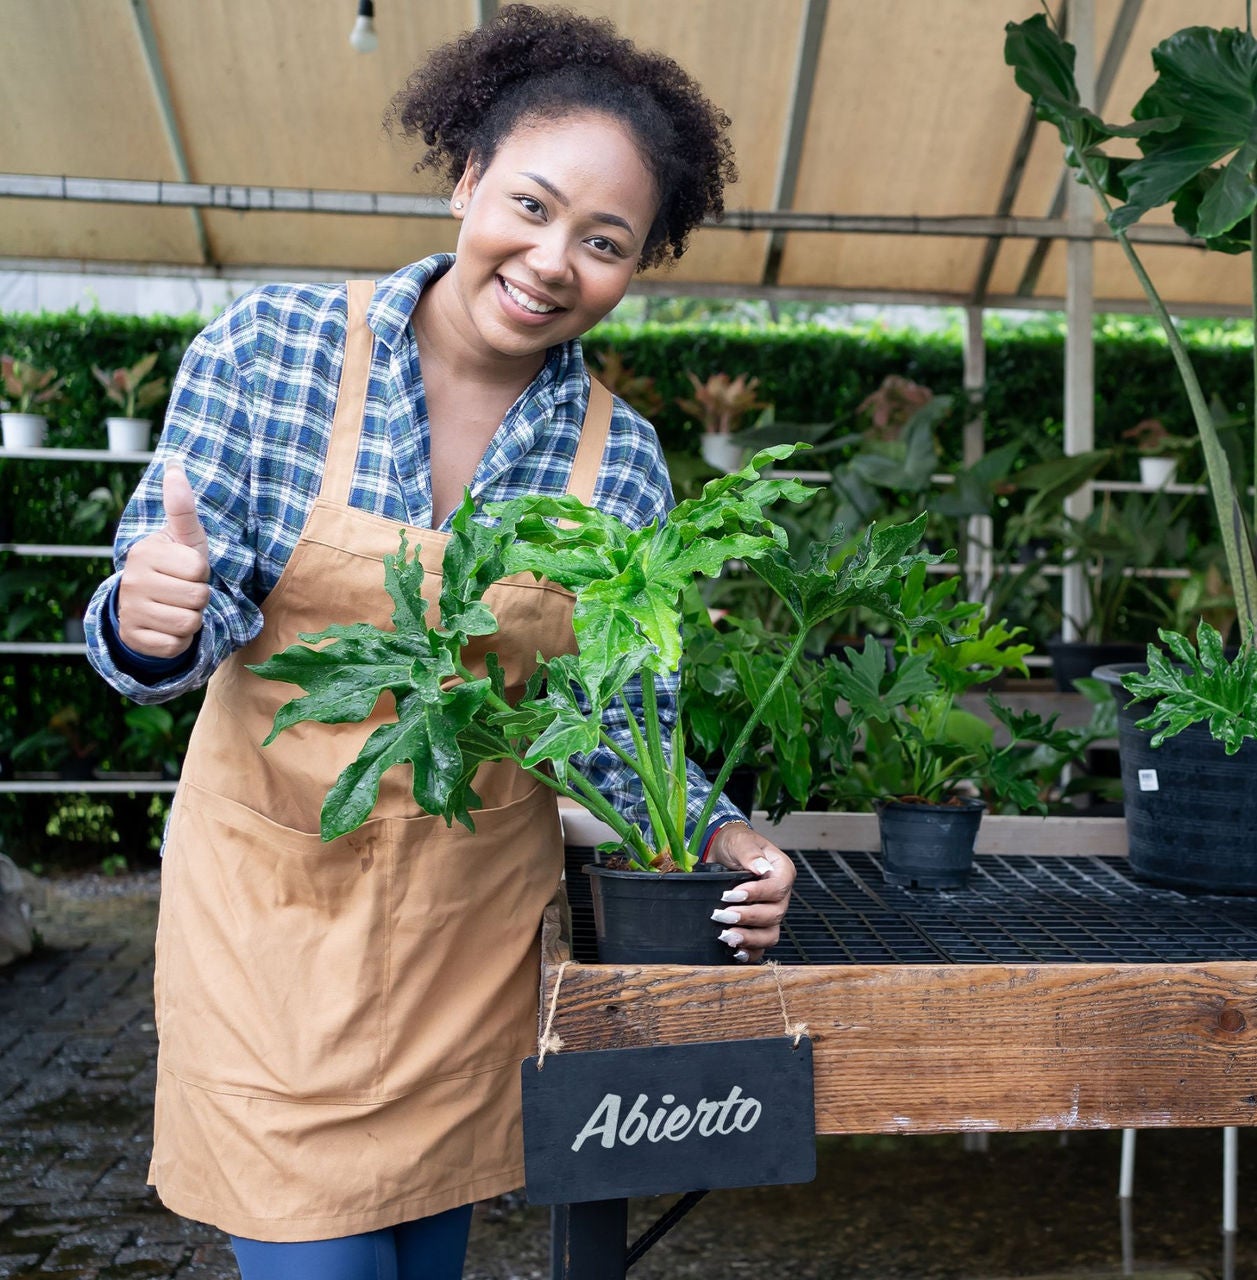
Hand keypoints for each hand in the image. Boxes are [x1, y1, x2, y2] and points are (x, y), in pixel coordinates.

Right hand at [117, 462, 210, 658]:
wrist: (146, 606)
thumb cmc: (175, 567)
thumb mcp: (184, 538)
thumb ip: (182, 507)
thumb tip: (174, 464)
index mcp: (144, 552)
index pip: (199, 569)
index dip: (201, 573)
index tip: (187, 571)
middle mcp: (131, 580)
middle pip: (198, 598)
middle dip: (199, 598)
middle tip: (182, 591)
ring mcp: (129, 610)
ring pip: (189, 623)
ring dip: (192, 620)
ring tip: (177, 608)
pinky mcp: (133, 638)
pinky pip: (176, 645)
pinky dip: (180, 641)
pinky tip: (167, 628)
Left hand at [704, 823, 795, 963]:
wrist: (721, 853)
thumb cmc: (734, 844)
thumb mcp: (739, 841)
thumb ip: (750, 853)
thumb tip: (762, 868)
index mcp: (782, 871)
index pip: (778, 888)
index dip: (757, 894)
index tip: (732, 894)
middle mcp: (780, 896)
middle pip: (774, 914)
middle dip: (747, 916)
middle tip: (721, 914)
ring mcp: (770, 913)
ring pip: (770, 934)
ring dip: (748, 938)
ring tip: (726, 936)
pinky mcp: (758, 927)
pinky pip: (760, 947)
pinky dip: (749, 952)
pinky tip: (734, 951)